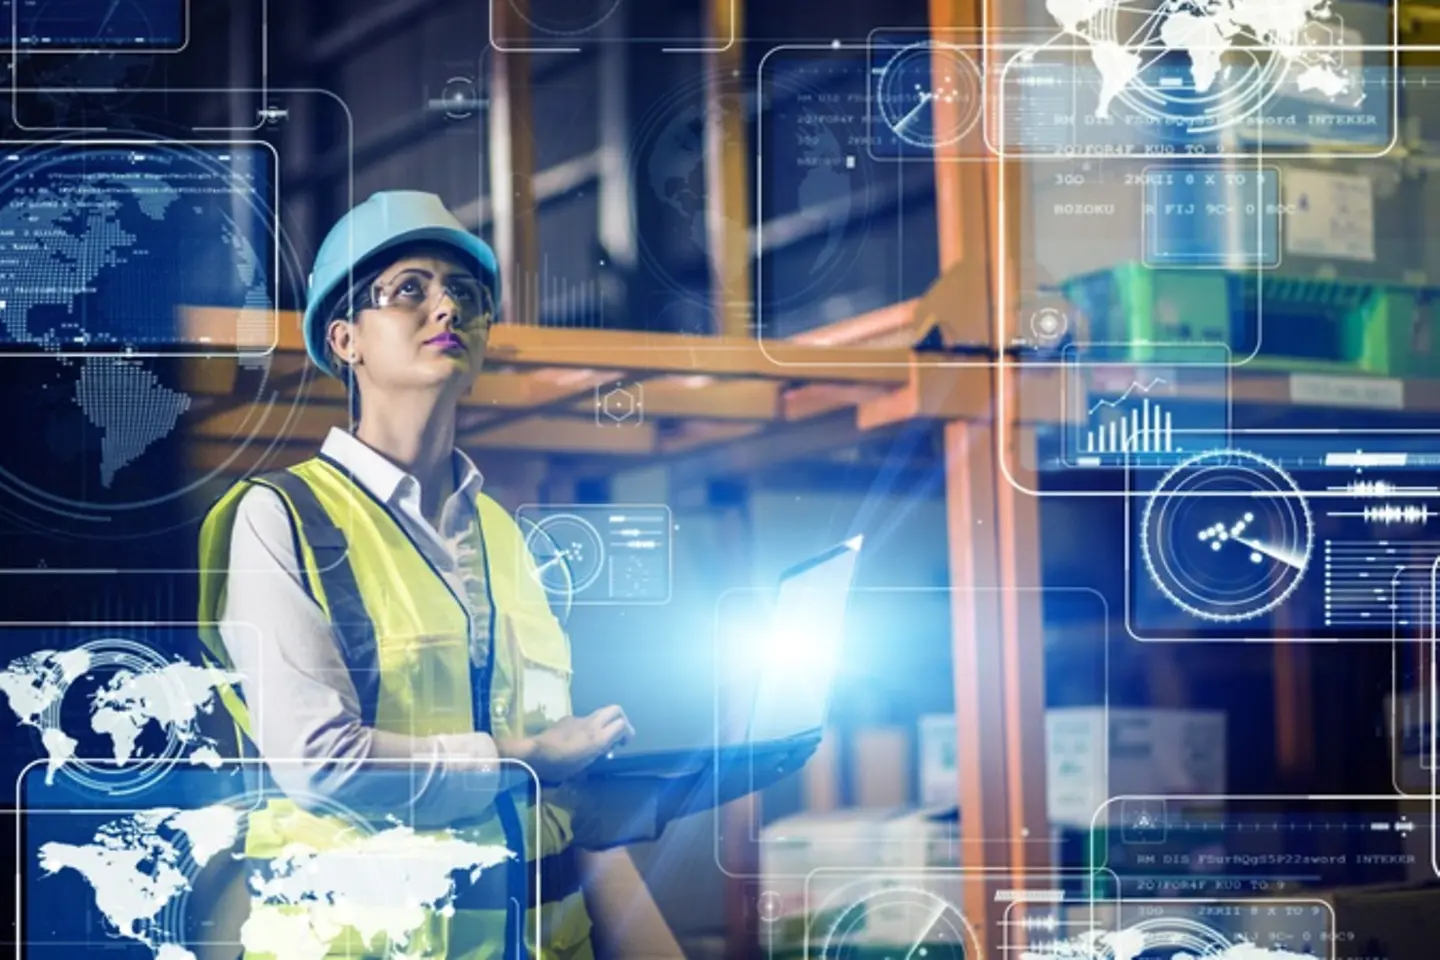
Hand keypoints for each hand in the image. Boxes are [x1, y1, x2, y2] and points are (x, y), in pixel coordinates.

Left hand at [496, 705, 633, 782]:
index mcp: (598, 738)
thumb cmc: (559, 765)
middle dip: (621, 719)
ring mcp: (580, 719)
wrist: (535, 752)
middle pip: (615, 710)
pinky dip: (589, 726)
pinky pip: (585, 719)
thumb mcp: (583, 767)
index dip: (627, 732)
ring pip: (600, 713)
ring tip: (597, 740)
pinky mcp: (568, 718)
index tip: (623, 744)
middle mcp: (592, 724)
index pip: (622, 724)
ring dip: (604, 723)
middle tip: (618, 735)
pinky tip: (578, 740)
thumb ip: (597, 755)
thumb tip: (606, 750)